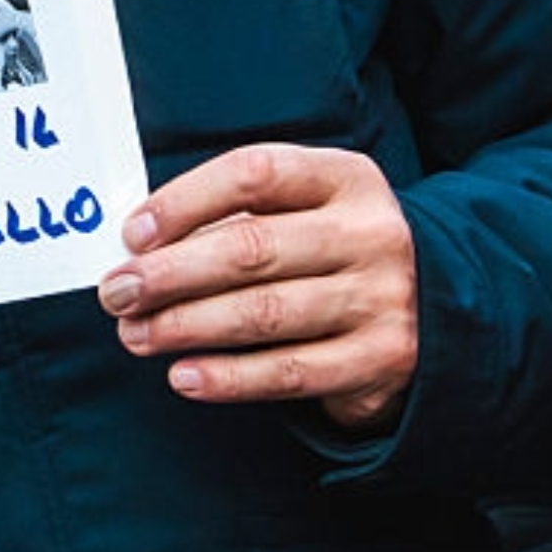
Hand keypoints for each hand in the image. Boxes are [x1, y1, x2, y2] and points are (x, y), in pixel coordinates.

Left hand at [99, 143, 418, 432]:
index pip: (255, 174)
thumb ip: (237, 216)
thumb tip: (143, 248)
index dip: (185, 201)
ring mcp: (381, 298)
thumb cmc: (332, 250)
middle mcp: (371, 233)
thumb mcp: (305, 209)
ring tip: (136, 334)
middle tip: (117, 293)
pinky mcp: (382, 359)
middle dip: (171, 274)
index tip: (133, 234)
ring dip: (187, 327)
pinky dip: (229, 377)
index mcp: (346, 177)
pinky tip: (183, 375)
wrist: (434, 309)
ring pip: (265, 313)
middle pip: (252, 248)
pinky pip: (289, 372)